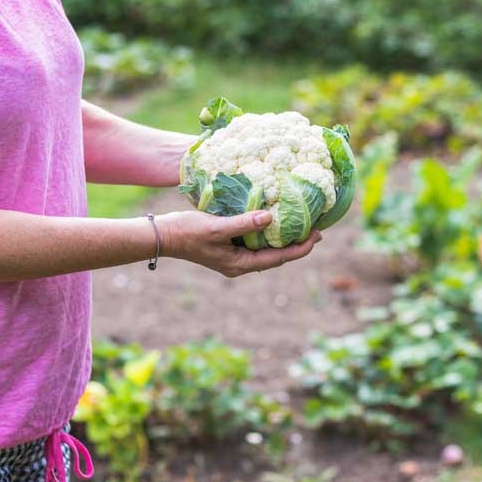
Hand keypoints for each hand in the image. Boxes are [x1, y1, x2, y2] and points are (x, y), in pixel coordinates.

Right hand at [157, 210, 321, 277]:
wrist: (163, 235)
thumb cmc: (188, 232)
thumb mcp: (217, 227)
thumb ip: (244, 223)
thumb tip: (270, 217)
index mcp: (240, 264)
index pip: (279, 258)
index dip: (301, 248)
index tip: (318, 235)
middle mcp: (240, 264)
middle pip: (276, 256)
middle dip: (298, 244)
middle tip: (318, 230)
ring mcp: (234, 257)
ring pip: (267, 250)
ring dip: (284, 238)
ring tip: (302, 225)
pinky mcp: (228, 247)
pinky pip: (256, 242)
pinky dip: (269, 233)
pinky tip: (274, 220)